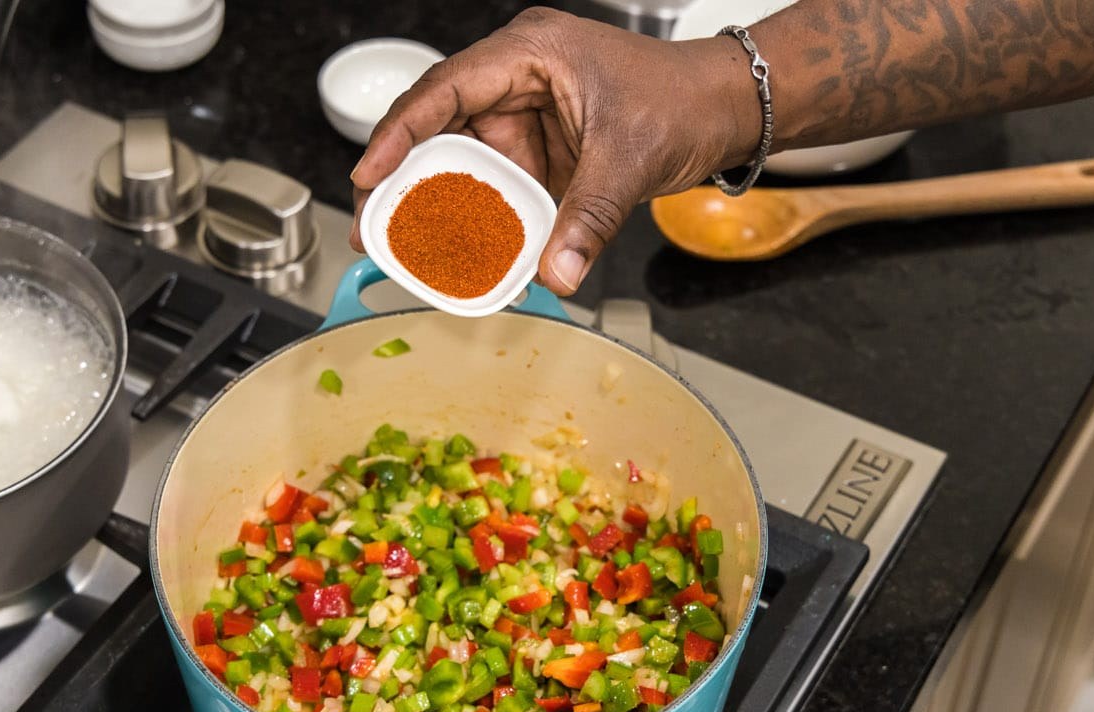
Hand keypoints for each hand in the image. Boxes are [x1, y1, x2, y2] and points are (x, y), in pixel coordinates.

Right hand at [349, 7, 759, 294]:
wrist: (723, 110)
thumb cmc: (683, 100)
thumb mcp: (630, 160)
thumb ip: (588, 220)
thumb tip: (555, 275)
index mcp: (530, 54)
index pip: (446, 89)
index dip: (400, 132)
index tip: (370, 175)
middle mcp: (516, 79)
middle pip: (436, 126)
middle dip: (400, 177)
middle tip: (371, 226)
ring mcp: (524, 116)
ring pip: (459, 159)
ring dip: (433, 202)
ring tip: (401, 245)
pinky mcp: (536, 149)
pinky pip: (492, 184)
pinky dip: (474, 217)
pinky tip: (455, 248)